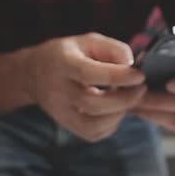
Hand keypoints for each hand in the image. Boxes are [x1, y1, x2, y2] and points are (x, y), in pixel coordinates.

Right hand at [24, 33, 146, 141]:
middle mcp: (58, 90)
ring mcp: (60, 112)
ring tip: (128, 101)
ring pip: (93, 126)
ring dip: (118, 115)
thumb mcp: (88, 41)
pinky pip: (92, 134)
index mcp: (63, 64)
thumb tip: (132, 65)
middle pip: (93, 104)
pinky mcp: (66, 124)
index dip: (120, 76)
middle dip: (124, 99)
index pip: (90, 74)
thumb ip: (112, 49)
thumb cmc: (68, 54)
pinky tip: (114, 111)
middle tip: (140, 89)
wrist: (34, 74)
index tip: (139, 75)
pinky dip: (110, 126)